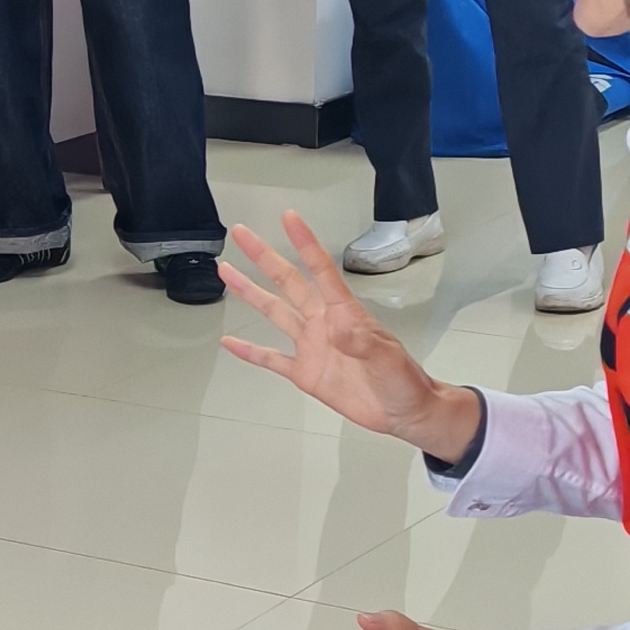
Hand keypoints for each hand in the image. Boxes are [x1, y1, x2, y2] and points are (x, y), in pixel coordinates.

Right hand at [216, 211, 482, 458]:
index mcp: (344, 313)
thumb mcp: (387, 358)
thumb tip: (338, 324)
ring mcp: (311, 347)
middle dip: (264, 257)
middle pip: (288, 283)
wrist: (403, 411)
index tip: (289, 218)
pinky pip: (271, 359)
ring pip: (274, 313)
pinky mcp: (304, 373)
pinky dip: (250, 351)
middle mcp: (322, 323)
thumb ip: (362, 341)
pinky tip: (230, 342)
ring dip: (250, 293)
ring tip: (226, 271)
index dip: (305, 244)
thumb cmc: (402, 379)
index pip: (321, 271)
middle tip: (241, 233)